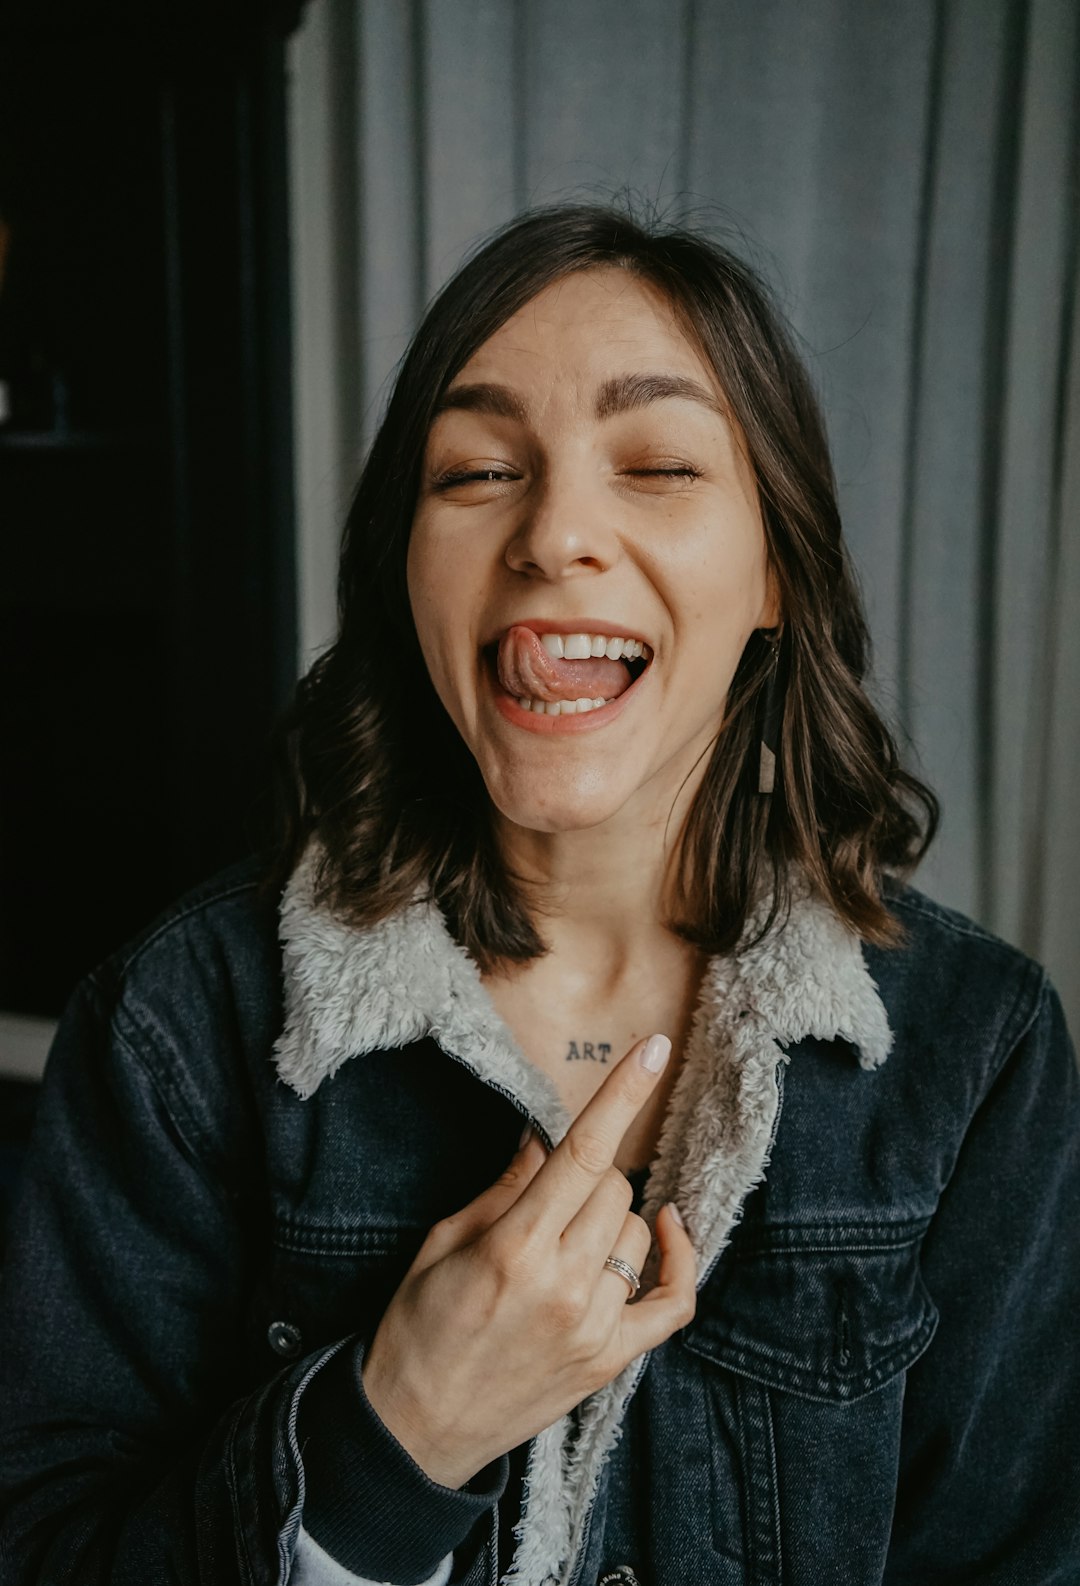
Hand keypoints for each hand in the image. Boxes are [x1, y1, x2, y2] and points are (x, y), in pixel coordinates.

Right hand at [360, 1033, 695, 1488]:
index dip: (622, 1094)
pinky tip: (666, 1229)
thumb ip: (503, 1189)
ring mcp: (594, 1327)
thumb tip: (544, 1136)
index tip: (654, 1049)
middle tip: (546, 1198)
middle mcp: (563, 1286)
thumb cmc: (418, 1327)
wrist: (416, 1430)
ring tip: (565, 1241)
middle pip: (613, 1187)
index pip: (582, 1152)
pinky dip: (679, 1260)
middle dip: (585, 1174)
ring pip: (637, 1231)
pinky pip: (673, 1301)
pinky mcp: (611, 1360)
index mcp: (514, 1249)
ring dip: (610, 1218)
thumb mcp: (442, 1242)